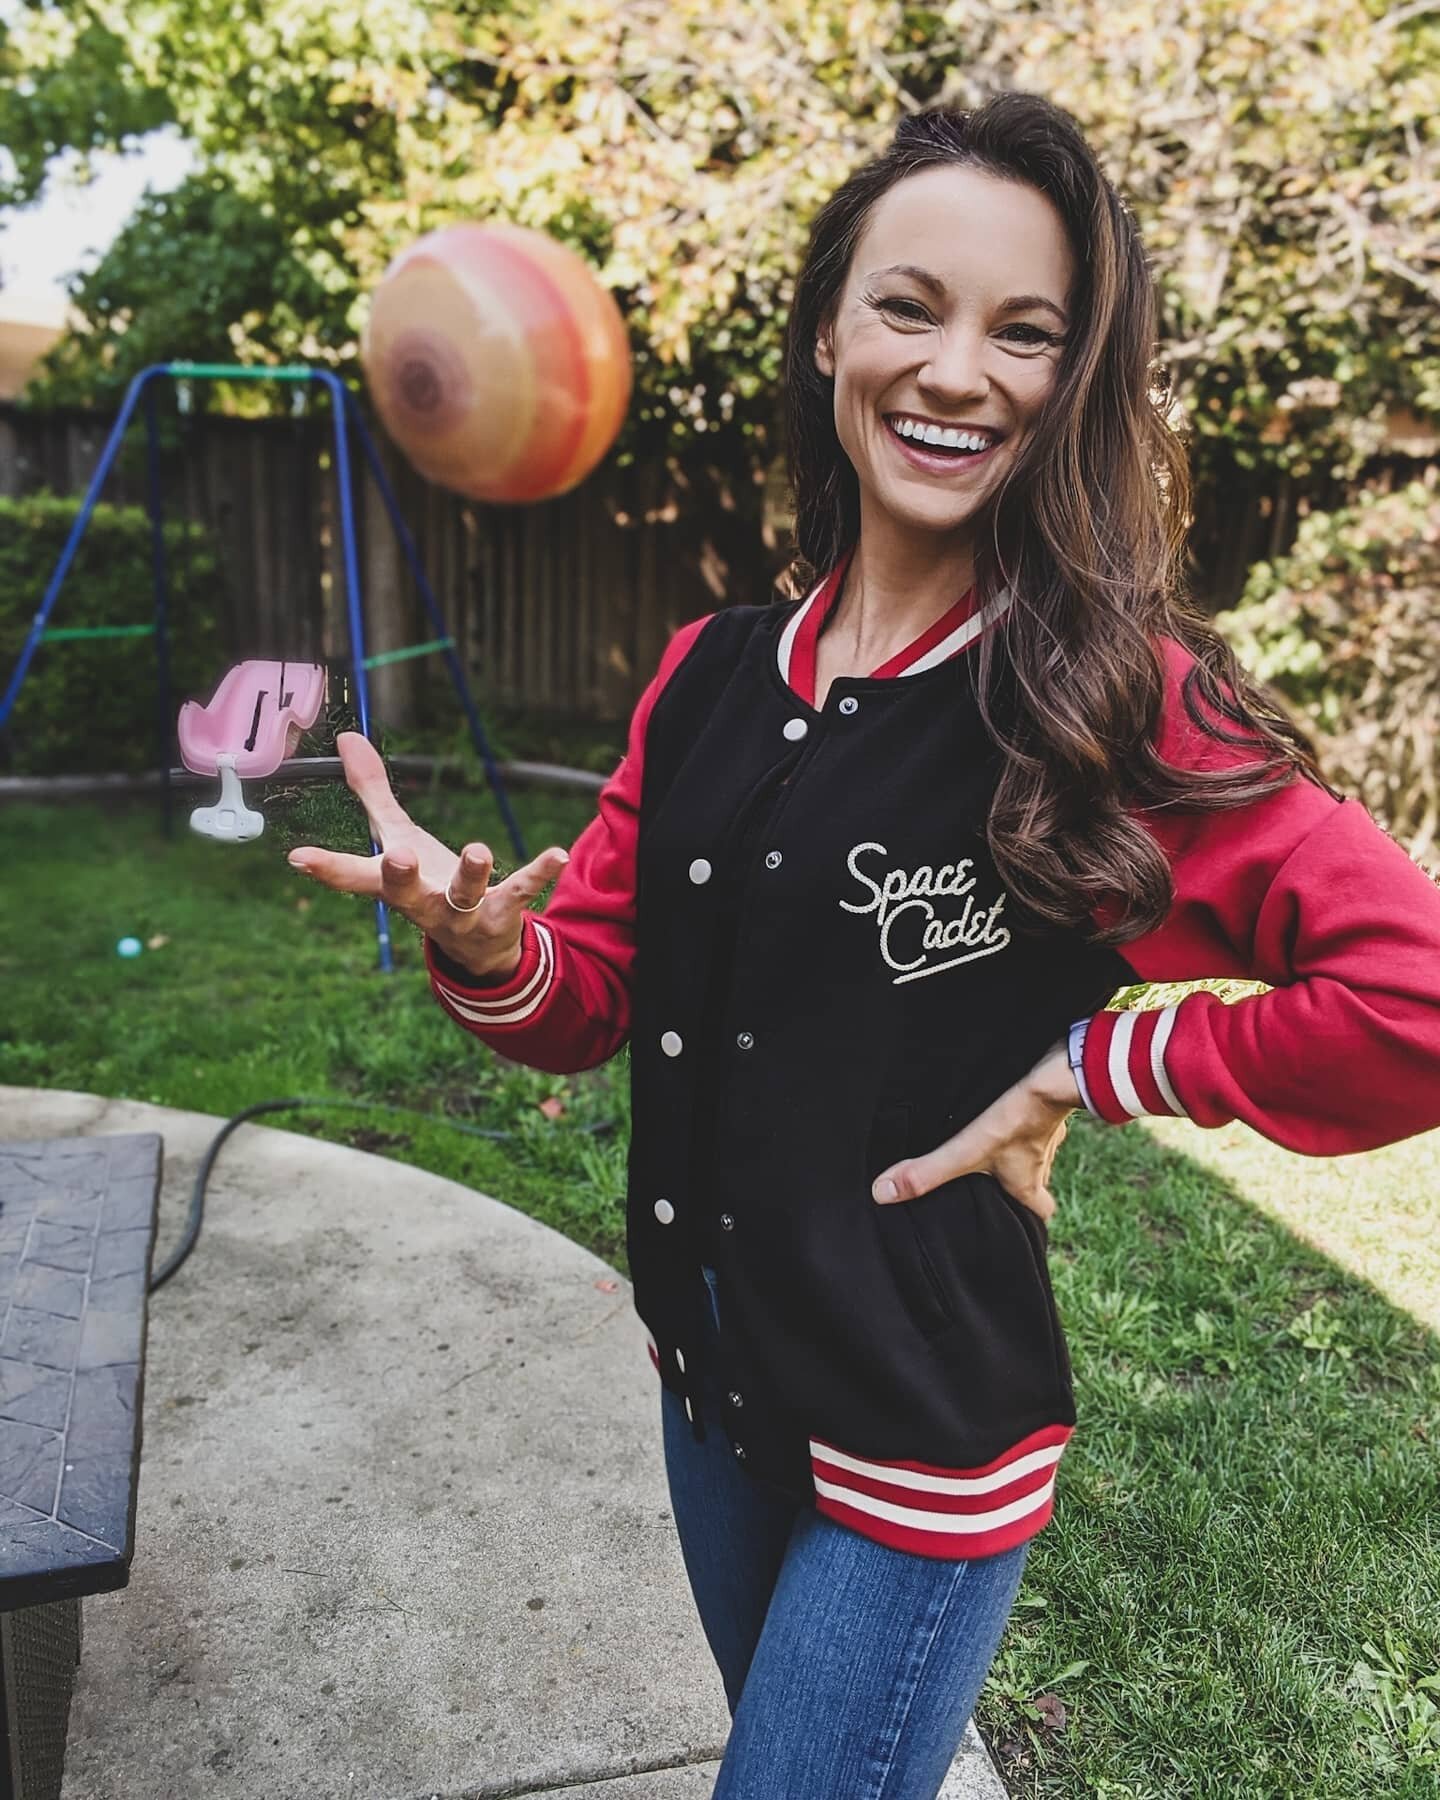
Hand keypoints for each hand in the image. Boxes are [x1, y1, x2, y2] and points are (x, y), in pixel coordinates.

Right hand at [285, 732, 569, 979]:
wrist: (475, 947)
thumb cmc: (427, 882)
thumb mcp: (397, 836)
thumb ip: (372, 791)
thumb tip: (346, 736)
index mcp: (392, 884)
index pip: (353, 876)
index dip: (326, 867)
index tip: (299, 858)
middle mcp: (422, 902)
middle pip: (405, 893)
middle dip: (400, 876)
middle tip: (398, 855)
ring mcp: (461, 913)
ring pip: (463, 896)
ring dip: (472, 874)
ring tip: (479, 850)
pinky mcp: (501, 913)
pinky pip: (520, 892)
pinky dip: (538, 874)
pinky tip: (556, 855)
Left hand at [871, 1040, 1080, 1223]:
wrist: (1060, 1072)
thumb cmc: (1020, 1118)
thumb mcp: (969, 1149)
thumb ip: (929, 1171)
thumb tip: (884, 1194)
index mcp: (1027, 1182)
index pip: (1041, 1213)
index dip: (1029, 1219)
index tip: (1015, 1221)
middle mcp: (1043, 1159)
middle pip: (1035, 1180)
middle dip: (1017, 1182)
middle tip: (993, 1179)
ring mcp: (1049, 1130)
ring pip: (1035, 1147)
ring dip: (1016, 1146)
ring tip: (989, 1141)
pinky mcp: (1047, 1102)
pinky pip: (1035, 1114)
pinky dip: (1021, 1114)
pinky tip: (999, 1103)